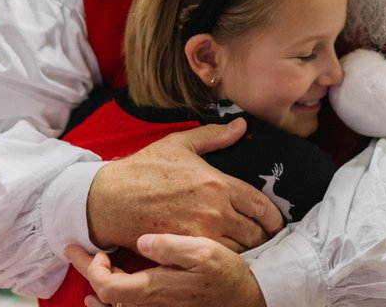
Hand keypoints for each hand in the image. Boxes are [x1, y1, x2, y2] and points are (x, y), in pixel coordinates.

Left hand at [67, 236, 266, 306]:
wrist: (248, 299)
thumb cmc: (228, 275)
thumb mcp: (204, 252)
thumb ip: (171, 246)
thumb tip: (142, 241)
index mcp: (153, 289)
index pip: (106, 284)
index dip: (91, 267)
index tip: (88, 247)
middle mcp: (150, 306)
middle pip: (105, 296)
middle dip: (88, 273)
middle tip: (74, 251)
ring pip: (116, 305)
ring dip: (99, 288)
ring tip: (89, 269)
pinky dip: (114, 299)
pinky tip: (114, 292)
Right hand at [86, 118, 283, 250]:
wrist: (110, 198)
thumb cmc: (143, 169)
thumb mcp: (180, 144)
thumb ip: (214, 136)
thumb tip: (241, 125)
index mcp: (218, 183)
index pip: (261, 205)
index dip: (274, 217)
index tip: (275, 222)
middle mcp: (215, 210)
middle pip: (256, 232)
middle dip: (263, 235)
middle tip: (264, 236)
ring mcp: (201, 234)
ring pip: (239, 250)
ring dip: (246, 249)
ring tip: (247, 246)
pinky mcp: (185, 251)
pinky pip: (216, 260)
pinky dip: (225, 259)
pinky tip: (224, 255)